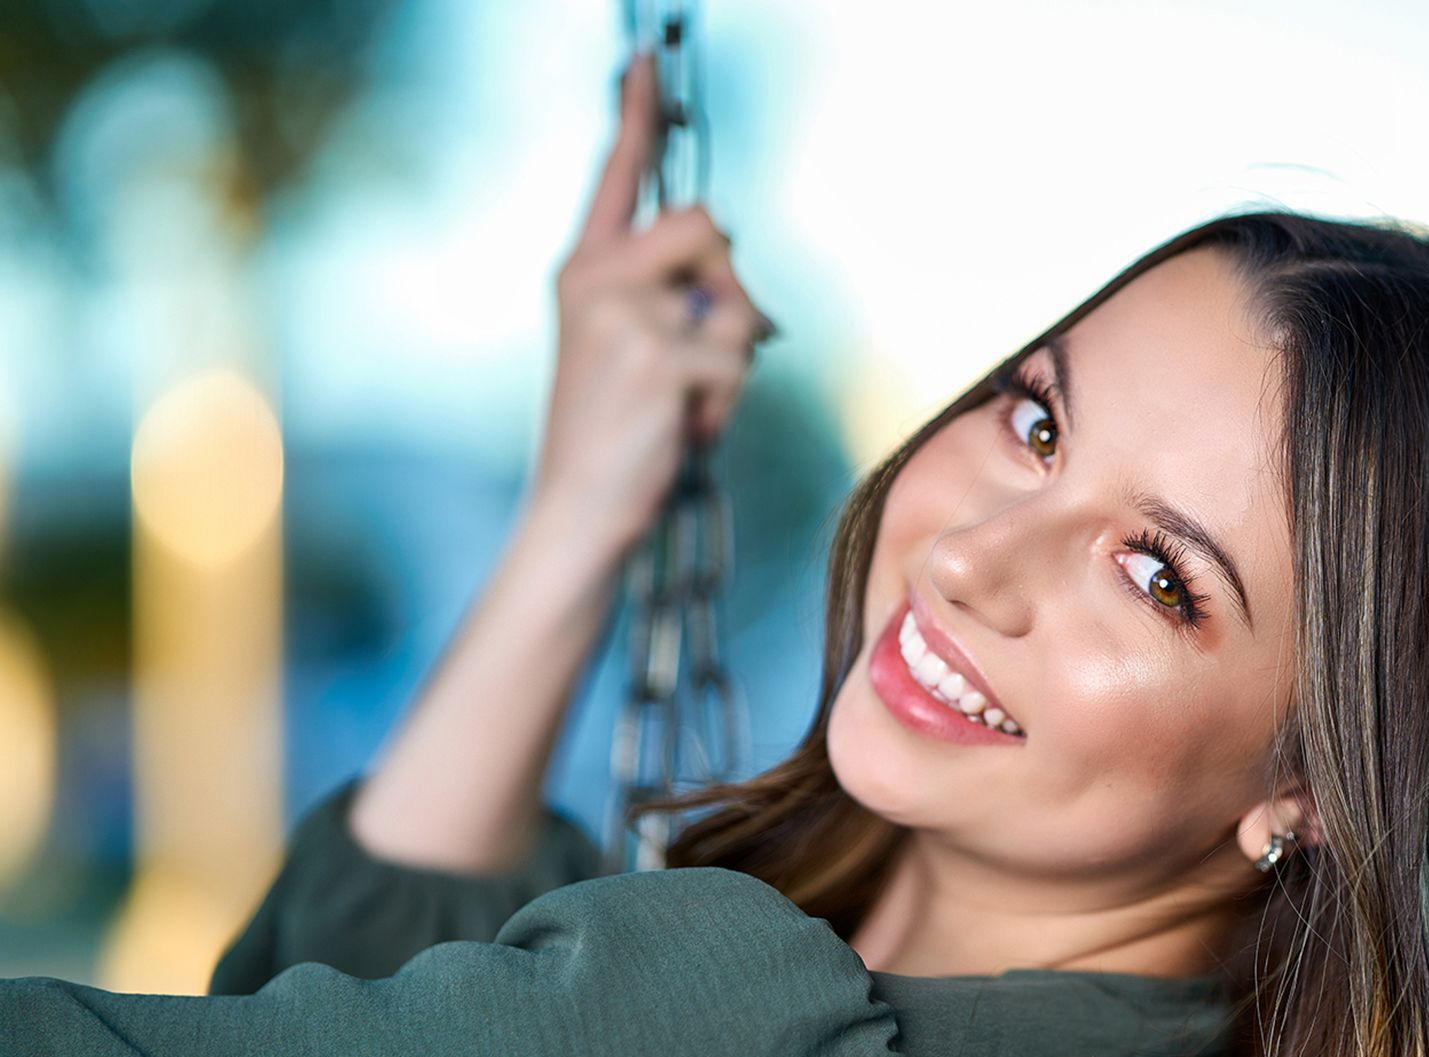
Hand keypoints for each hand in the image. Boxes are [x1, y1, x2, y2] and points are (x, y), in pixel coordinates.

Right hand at [530, 50, 771, 553]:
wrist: (576, 509)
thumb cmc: (614, 435)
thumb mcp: (627, 348)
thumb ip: (665, 294)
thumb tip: (727, 264)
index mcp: (584, 271)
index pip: (617, 173)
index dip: (638, 114)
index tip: (647, 61)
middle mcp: (595, 280)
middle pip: (709, 228)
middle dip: (729, 292)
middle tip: (696, 357)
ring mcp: (623, 317)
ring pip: (737, 302)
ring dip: (731, 362)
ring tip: (683, 402)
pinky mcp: (656, 357)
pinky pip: (738, 360)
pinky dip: (727, 402)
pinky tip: (685, 427)